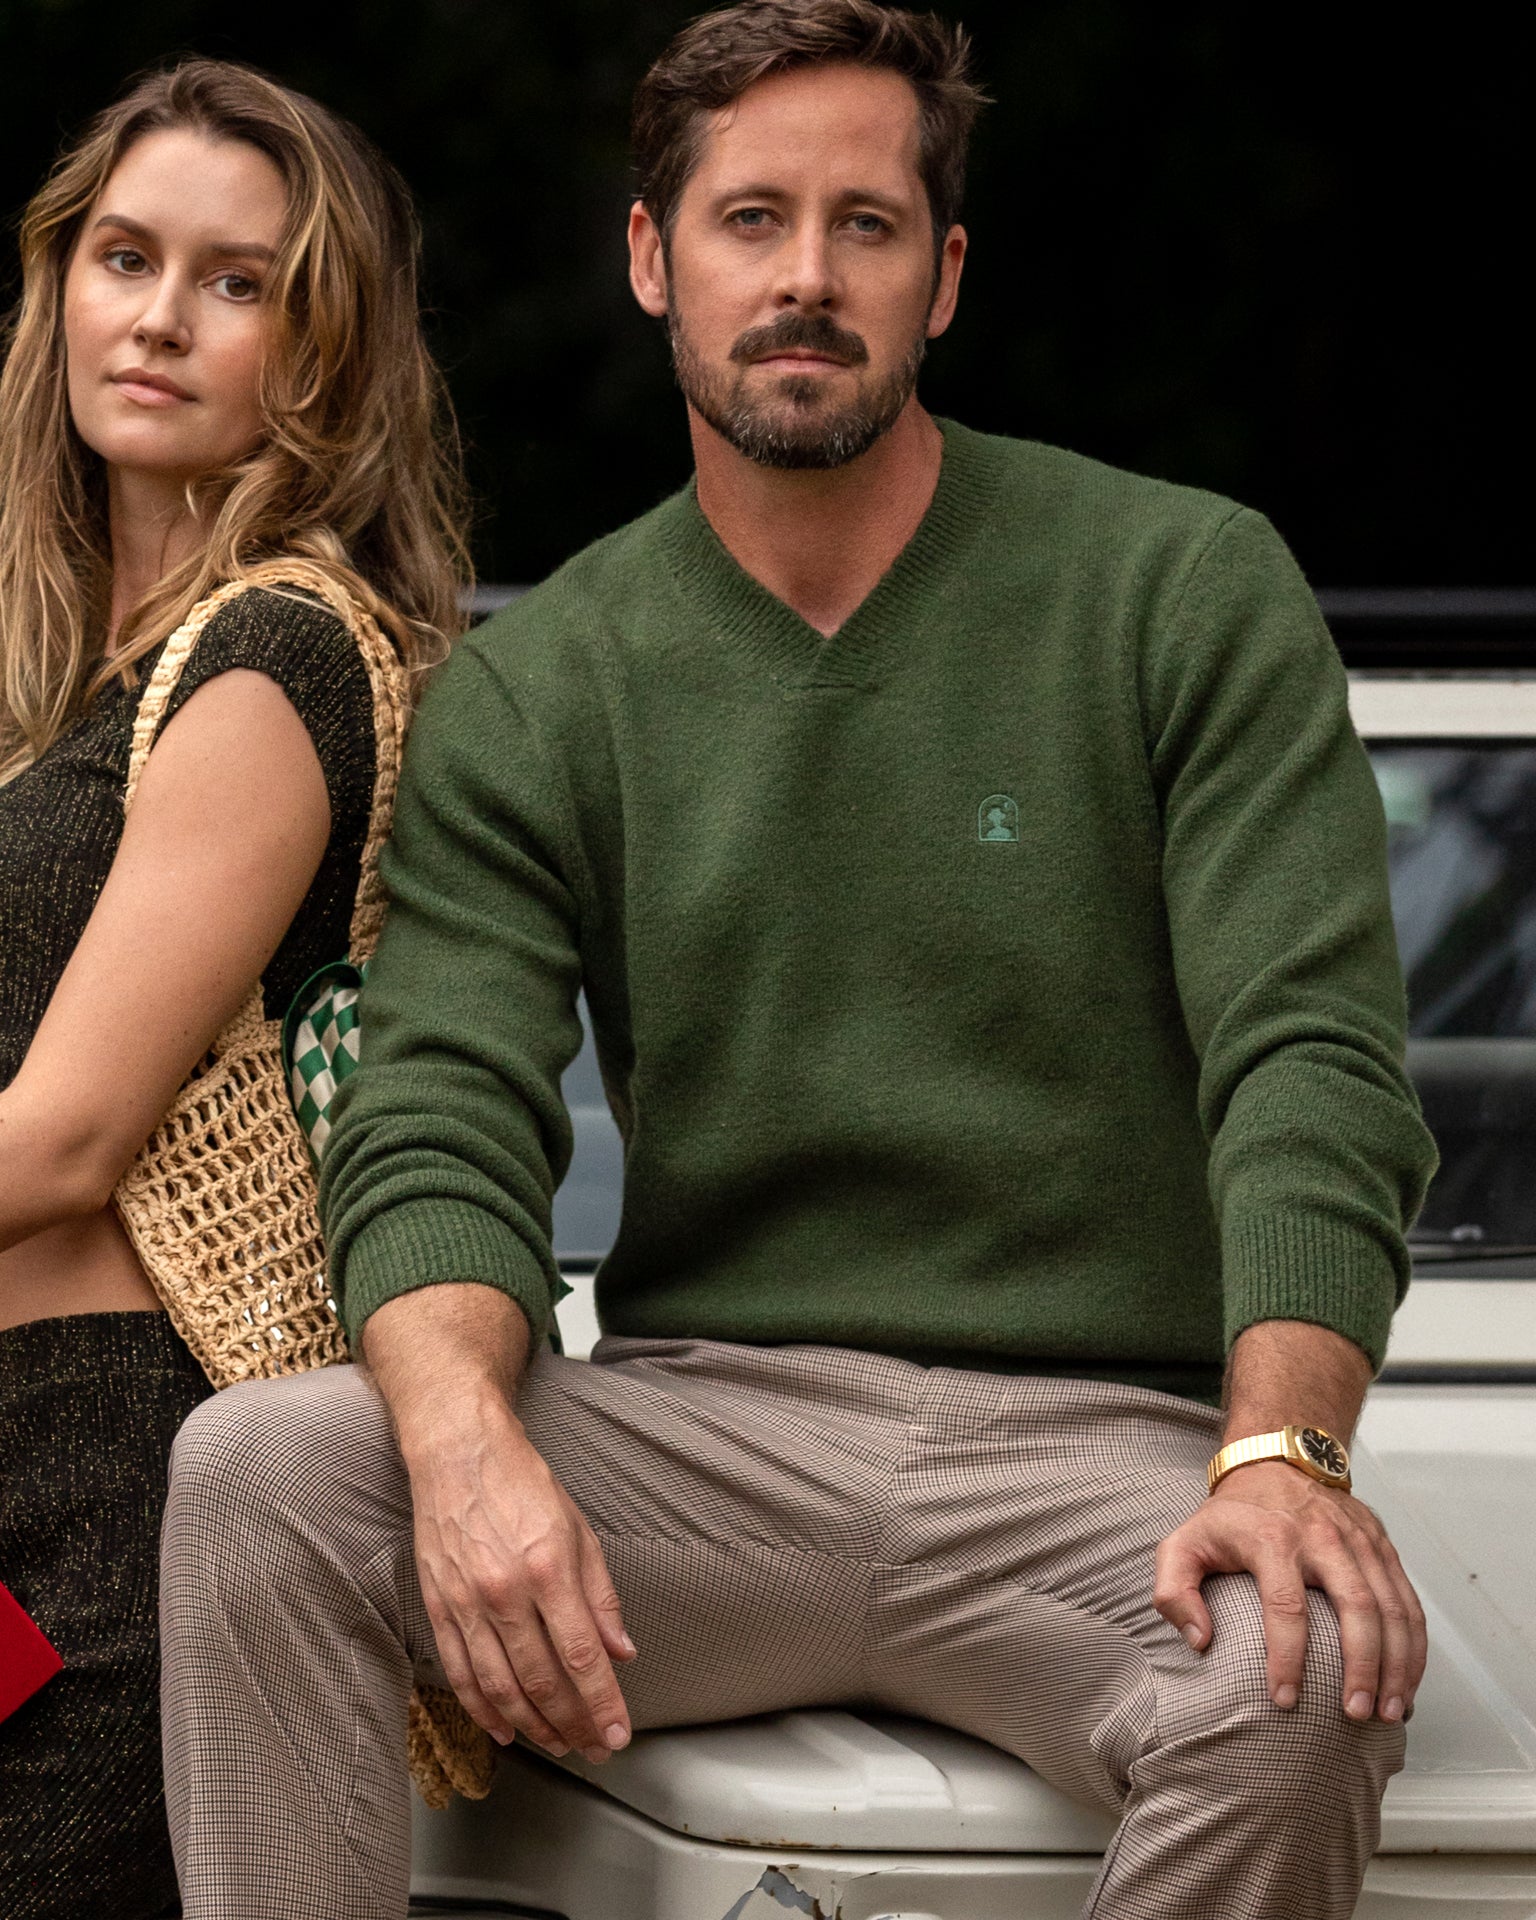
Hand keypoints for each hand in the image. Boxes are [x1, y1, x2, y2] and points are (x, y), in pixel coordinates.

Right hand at [405, 1387, 635, 1762]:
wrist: (458, 1451)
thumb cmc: (523, 1485)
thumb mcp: (579, 1529)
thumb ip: (601, 1596)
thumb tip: (621, 1652)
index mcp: (548, 1569)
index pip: (581, 1657)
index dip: (602, 1703)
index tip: (617, 1735)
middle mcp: (505, 1593)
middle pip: (542, 1681)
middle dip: (573, 1724)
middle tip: (593, 1748)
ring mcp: (467, 1603)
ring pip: (500, 1688)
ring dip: (533, 1726)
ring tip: (558, 1745)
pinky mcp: (439, 1608)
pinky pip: (460, 1674)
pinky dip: (482, 1710)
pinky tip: (505, 1730)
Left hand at [1153, 1460, 1426, 1723]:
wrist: (1275, 1461)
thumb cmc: (1229, 1517)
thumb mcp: (1184, 1544)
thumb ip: (1174, 1591)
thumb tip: (1199, 1640)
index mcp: (1271, 1538)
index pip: (1285, 1605)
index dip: (1286, 1659)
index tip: (1284, 1701)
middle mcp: (1322, 1536)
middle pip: (1356, 1606)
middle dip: (1361, 1666)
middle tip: (1355, 1714)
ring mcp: (1359, 1540)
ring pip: (1392, 1607)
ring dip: (1397, 1664)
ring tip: (1388, 1711)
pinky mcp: (1382, 1545)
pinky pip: (1409, 1601)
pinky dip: (1413, 1647)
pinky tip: (1406, 1684)